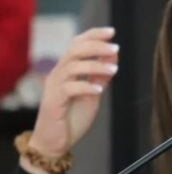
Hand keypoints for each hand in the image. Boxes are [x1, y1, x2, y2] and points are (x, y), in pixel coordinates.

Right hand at [25, 27, 117, 173]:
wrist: (56, 142)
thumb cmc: (72, 117)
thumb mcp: (93, 93)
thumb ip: (100, 76)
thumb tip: (113, 56)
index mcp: (67, 70)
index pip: (77, 44)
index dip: (93, 35)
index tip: (112, 32)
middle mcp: (58, 74)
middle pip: (74, 50)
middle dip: (96, 46)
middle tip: (115, 48)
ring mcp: (54, 87)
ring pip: (72, 67)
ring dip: (95, 66)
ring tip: (114, 70)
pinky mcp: (54, 102)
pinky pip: (69, 88)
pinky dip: (86, 86)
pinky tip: (100, 90)